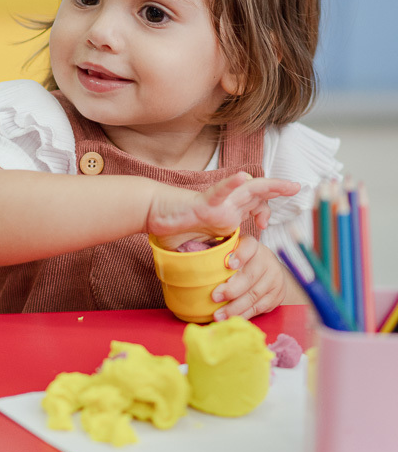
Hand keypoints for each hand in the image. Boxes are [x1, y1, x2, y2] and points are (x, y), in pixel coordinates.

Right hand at [148, 173, 300, 249]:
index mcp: (228, 213)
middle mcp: (226, 204)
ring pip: (247, 189)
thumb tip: (222, 273)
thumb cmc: (174, 228)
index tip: (265, 225)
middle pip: (258, 193)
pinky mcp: (204, 202)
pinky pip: (220, 191)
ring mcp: (217, 202)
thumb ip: (214, 254)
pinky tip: (242, 178)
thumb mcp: (202, 246)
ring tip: (287, 185)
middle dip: (278, 190)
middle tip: (297, 189)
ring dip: (269, 185)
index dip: (265, 210)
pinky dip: (231, 184)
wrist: (154, 215)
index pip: (254, 205)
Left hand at [211, 237, 286, 319]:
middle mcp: (267, 260)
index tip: (229, 265)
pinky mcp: (277, 295)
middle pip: (250, 276)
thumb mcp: (234, 251)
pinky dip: (244, 314)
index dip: (240, 255)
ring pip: (254, 295)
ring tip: (218, 315)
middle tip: (215, 297)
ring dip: (235, 307)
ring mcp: (274, 278)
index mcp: (253, 246)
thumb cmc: (243, 260)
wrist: (270, 270)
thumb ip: (221, 254)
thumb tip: (196, 261)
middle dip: (232, 289)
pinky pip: (259, 307)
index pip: (249, 246)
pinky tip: (232, 319)